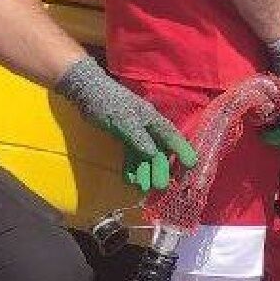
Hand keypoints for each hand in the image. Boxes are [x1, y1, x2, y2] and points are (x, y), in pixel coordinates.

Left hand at [55, 56, 197, 191]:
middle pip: (159, 149)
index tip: (192, 165)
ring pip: (145, 154)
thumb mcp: (123, 120)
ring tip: (143, 188)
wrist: (88, 92)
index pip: (172, 137)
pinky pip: (131, 153)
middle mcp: (148, 126)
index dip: (183, 150)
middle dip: (161, 168)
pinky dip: (131, 166)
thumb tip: (153, 154)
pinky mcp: (124, 135)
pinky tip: (130, 179)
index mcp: (152, 119)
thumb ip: (138, 138)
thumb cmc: (107, 103)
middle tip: (162, 186)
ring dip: (145, 170)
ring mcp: (136, 131)